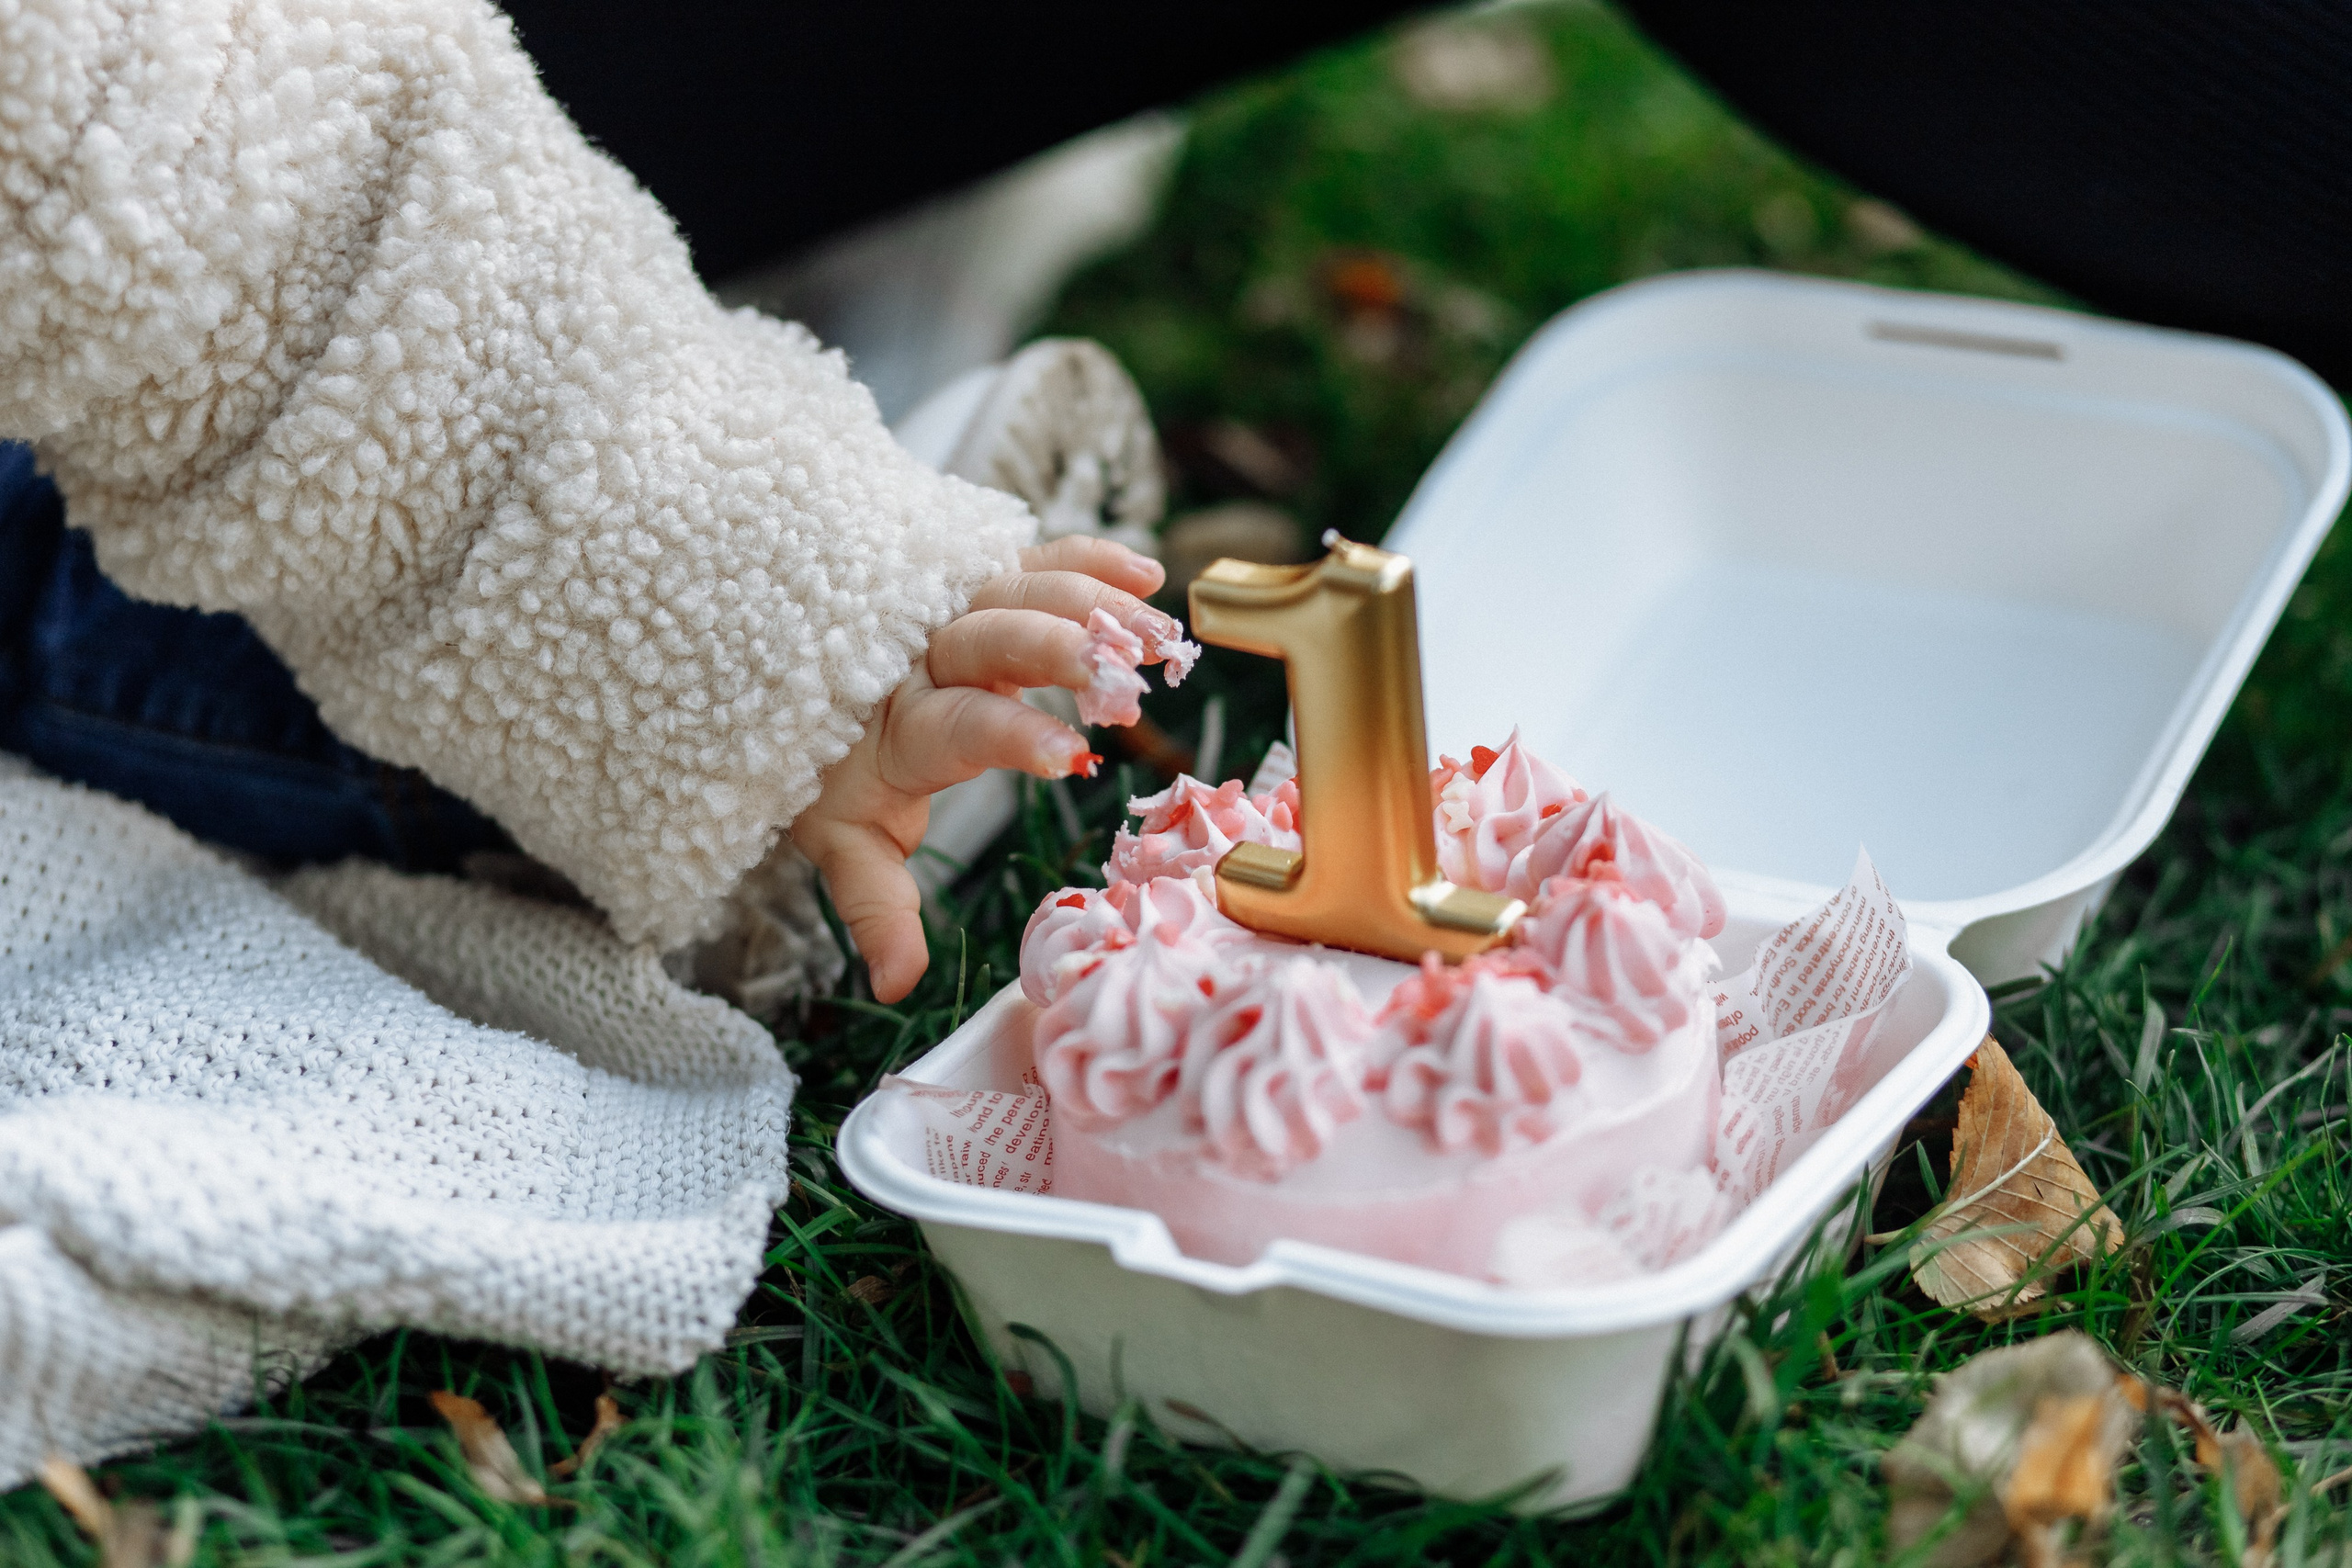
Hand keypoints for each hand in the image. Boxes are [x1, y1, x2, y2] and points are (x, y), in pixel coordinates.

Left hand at [790, 536, 1173, 1001]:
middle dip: (1062, 651)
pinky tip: (1146, 575)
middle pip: (995, 638)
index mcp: (901, 725)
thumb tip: (897, 984)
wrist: (789, 674)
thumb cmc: (831, 765)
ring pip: (1023, 590)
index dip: (1014, 735)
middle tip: (1125, 675)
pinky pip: (1034, 558)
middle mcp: (926, 653)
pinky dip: (1088, 561)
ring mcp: (952, 607)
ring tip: (1162, 640)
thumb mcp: (844, 840)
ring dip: (1099, 608)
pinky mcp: (975, 578)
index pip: (961, 724)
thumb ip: (876, 907)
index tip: (1071, 755)